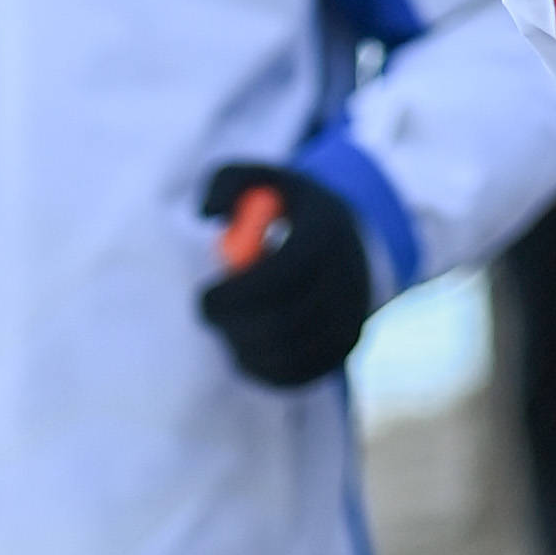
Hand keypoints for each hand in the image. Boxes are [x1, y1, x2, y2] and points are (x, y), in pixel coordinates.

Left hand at [197, 163, 373, 387]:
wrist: (345, 237)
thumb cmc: (286, 210)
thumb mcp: (259, 181)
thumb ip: (224, 184)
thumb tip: (205, 213)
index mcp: (327, 232)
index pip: (283, 275)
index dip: (237, 294)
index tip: (203, 297)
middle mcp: (349, 277)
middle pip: (285, 321)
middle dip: (235, 324)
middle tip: (211, 316)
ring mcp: (351, 315)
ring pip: (286, 352)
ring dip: (245, 345)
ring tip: (233, 323)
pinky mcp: (344, 347)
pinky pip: (295, 373)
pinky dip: (262, 366)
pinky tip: (250, 342)